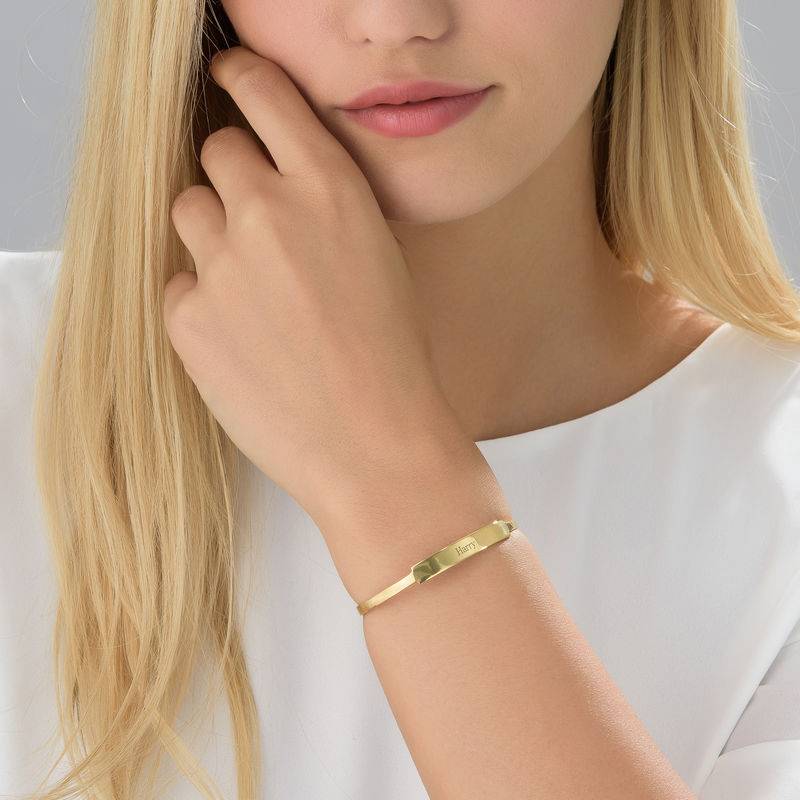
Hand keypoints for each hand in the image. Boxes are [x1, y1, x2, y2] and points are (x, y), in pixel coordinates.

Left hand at [164, 46, 469, 525]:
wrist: (375, 445)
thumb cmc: (395, 358)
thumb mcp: (380, 258)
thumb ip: (325, 208)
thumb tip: (282, 190)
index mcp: (328, 188)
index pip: (262, 92)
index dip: (242, 81)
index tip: (232, 81)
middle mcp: (268, 212)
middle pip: (217, 152)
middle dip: (234, 179)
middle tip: (257, 224)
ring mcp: (221, 264)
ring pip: (190, 212)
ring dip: (213, 236)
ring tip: (250, 288)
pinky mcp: (188, 319)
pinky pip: (179, 285)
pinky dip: (202, 302)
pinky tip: (242, 339)